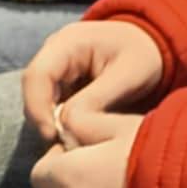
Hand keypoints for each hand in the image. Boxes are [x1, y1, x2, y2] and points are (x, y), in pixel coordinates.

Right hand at [21, 21, 165, 145]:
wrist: (154, 47)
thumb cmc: (144, 55)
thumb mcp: (128, 74)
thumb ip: (96, 98)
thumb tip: (65, 124)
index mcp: (69, 42)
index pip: (37, 75)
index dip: (37, 107)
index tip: (52, 135)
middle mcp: (55, 53)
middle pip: (33, 91)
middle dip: (43, 120)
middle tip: (63, 145)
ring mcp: (57, 69)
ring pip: (39, 103)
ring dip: (51, 124)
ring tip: (74, 141)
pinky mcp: (62, 85)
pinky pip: (51, 108)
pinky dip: (60, 123)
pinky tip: (78, 135)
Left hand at [31, 112, 139, 187]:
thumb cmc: (151, 151)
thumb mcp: (118, 125)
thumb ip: (85, 122)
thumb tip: (68, 124)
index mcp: (67, 176)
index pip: (38, 175)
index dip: (54, 161)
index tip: (76, 150)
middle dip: (60, 186)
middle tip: (88, 169)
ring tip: (106, 186)